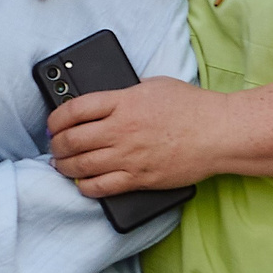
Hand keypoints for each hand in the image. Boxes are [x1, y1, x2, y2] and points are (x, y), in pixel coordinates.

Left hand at [46, 78, 222, 195]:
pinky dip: (86, 187)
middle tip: (54, 146)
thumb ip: (126, 92)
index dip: (55, 118)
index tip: (52, 124)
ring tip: (61, 165)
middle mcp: (121, 129)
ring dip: (65, 166)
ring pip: (82, 165)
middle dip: (56, 145)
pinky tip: (82, 184)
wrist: (219, 133)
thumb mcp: (153, 85)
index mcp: (123, 101)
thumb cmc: (192, 107)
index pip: (73, 109)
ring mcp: (129, 156)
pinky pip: (102, 187)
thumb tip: (105, 101)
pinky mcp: (140, 178)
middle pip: (72, 140)